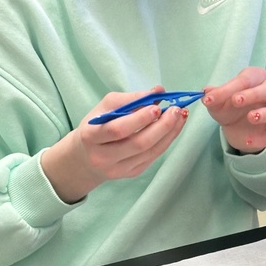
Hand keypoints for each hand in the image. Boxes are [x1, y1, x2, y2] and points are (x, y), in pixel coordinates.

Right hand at [42, 86, 189, 203]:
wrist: (85, 157)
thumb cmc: (97, 126)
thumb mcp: (105, 107)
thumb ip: (131, 98)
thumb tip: (159, 91)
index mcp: (91, 137)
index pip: (117, 130)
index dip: (139, 119)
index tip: (156, 107)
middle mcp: (103, 157)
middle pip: (138, 143)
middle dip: (161, 126)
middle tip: (176, 110)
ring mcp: (118, 169)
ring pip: (150, 152)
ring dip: (169, 133)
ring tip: (180, 116)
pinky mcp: (131, 174)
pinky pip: (153, 157)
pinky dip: (166, 141)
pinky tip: (174, 128)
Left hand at [202, 67, 265, 152]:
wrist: (236, 126)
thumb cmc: (230, 105)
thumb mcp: (218, 101)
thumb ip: (213, 96)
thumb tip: (206, 93)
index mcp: (256, 78)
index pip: (246, 79)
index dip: (229, 87)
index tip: (212, 98)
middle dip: (254, 94)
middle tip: (236, 101)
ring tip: (251, 117)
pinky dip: (263, 138)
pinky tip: (248, 140)